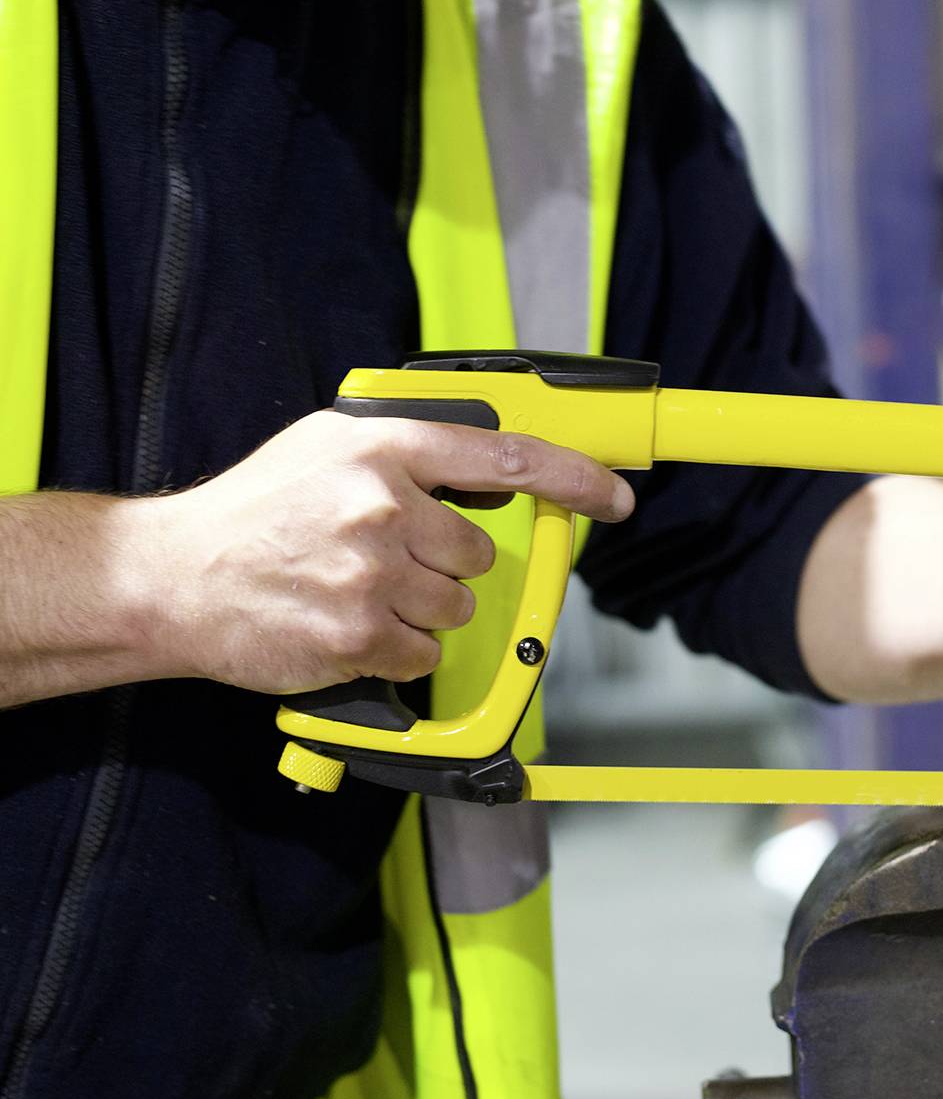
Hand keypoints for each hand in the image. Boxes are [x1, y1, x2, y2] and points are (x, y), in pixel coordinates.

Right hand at [143, 410, 633, 694]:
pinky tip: (350, 625)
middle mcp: (384, 505)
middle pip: (480, 554)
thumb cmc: (255, 511)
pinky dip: (399, 649)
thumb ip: (410, 451)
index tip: (614, 496)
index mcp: (383, 448)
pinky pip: (426, 652)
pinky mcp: (360, 636)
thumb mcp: (327, 446)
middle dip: (444, 565)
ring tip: (357, 591)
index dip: (574, 478)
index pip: (507, 455)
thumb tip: (493, 469)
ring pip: (457, 608)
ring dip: (421, 610)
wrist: (173, 575)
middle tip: (383, 560)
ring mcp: (372, 574)